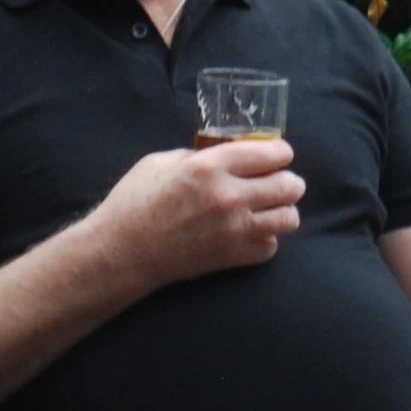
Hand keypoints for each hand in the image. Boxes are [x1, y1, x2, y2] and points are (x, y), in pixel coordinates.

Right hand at [87, 140, 305, 289]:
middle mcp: (228, 197)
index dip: (281, 152)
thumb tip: (223, 155)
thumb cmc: (134, 202)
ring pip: (289, 218)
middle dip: (289, 181)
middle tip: (282, 182)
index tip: (279, 154)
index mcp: (209, 167)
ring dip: (283, 210)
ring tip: (272, 208)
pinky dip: (266, 239)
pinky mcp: (232, 257)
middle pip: (289, 186)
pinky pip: (271, 247)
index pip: (271, 154)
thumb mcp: (161, 162)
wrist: (122, 252)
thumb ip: (197, 155)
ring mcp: (234, 230)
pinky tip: (252, 233)